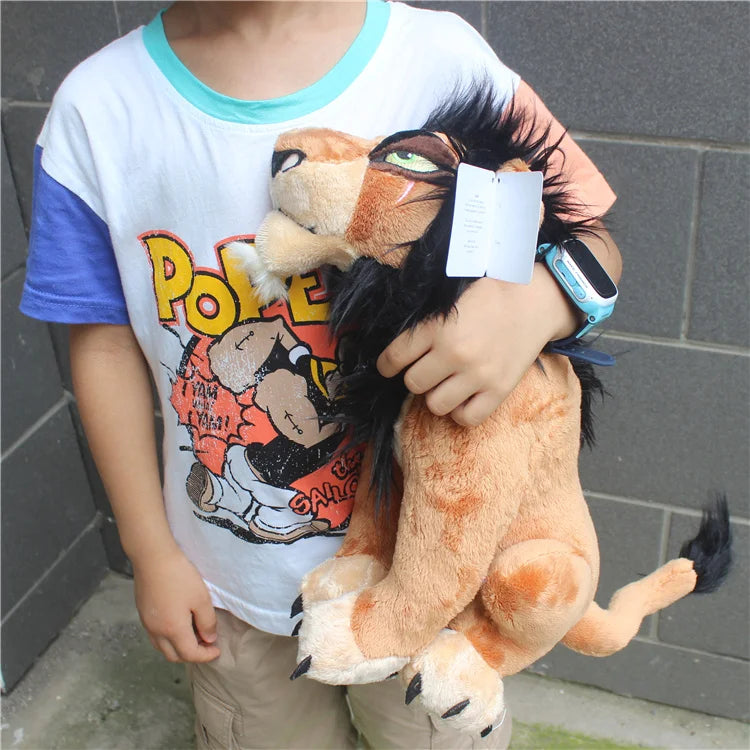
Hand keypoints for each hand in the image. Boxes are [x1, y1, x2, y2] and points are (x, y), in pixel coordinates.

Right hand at [133, 545, 219, 662]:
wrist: (153, 558)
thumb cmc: (180, 576)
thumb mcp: (201, 598)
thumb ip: (207, 622)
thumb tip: (209, 639)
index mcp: (173, 630)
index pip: (190, 654)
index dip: (205, 656)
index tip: (216, 651)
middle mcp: (157, 632)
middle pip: (174, 656)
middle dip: (191, 655)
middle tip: (206, 644)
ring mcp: (147, 624)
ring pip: (162, 648)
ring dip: (178, 648)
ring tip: (194, 635)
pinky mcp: (143, 614)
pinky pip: (155, 636)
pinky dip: (168, 639)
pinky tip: (178, 625)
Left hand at [376, 269, 576, 426]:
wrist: (536, 299)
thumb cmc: (490, 292)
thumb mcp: (450, 295)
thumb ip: (425, 318)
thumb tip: (397, 339)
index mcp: (438, 326)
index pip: (395, 358)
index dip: (386, 365)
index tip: (388, 367)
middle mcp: (455, 353)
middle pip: (413, 384)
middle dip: (417, 376)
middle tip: (428, 368)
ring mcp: (478, 375)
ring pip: (435, 405)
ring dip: (437, 395)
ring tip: (447, 383)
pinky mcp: (499, 391)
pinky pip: (466, 419)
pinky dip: (460, 412)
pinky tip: (464, 397)